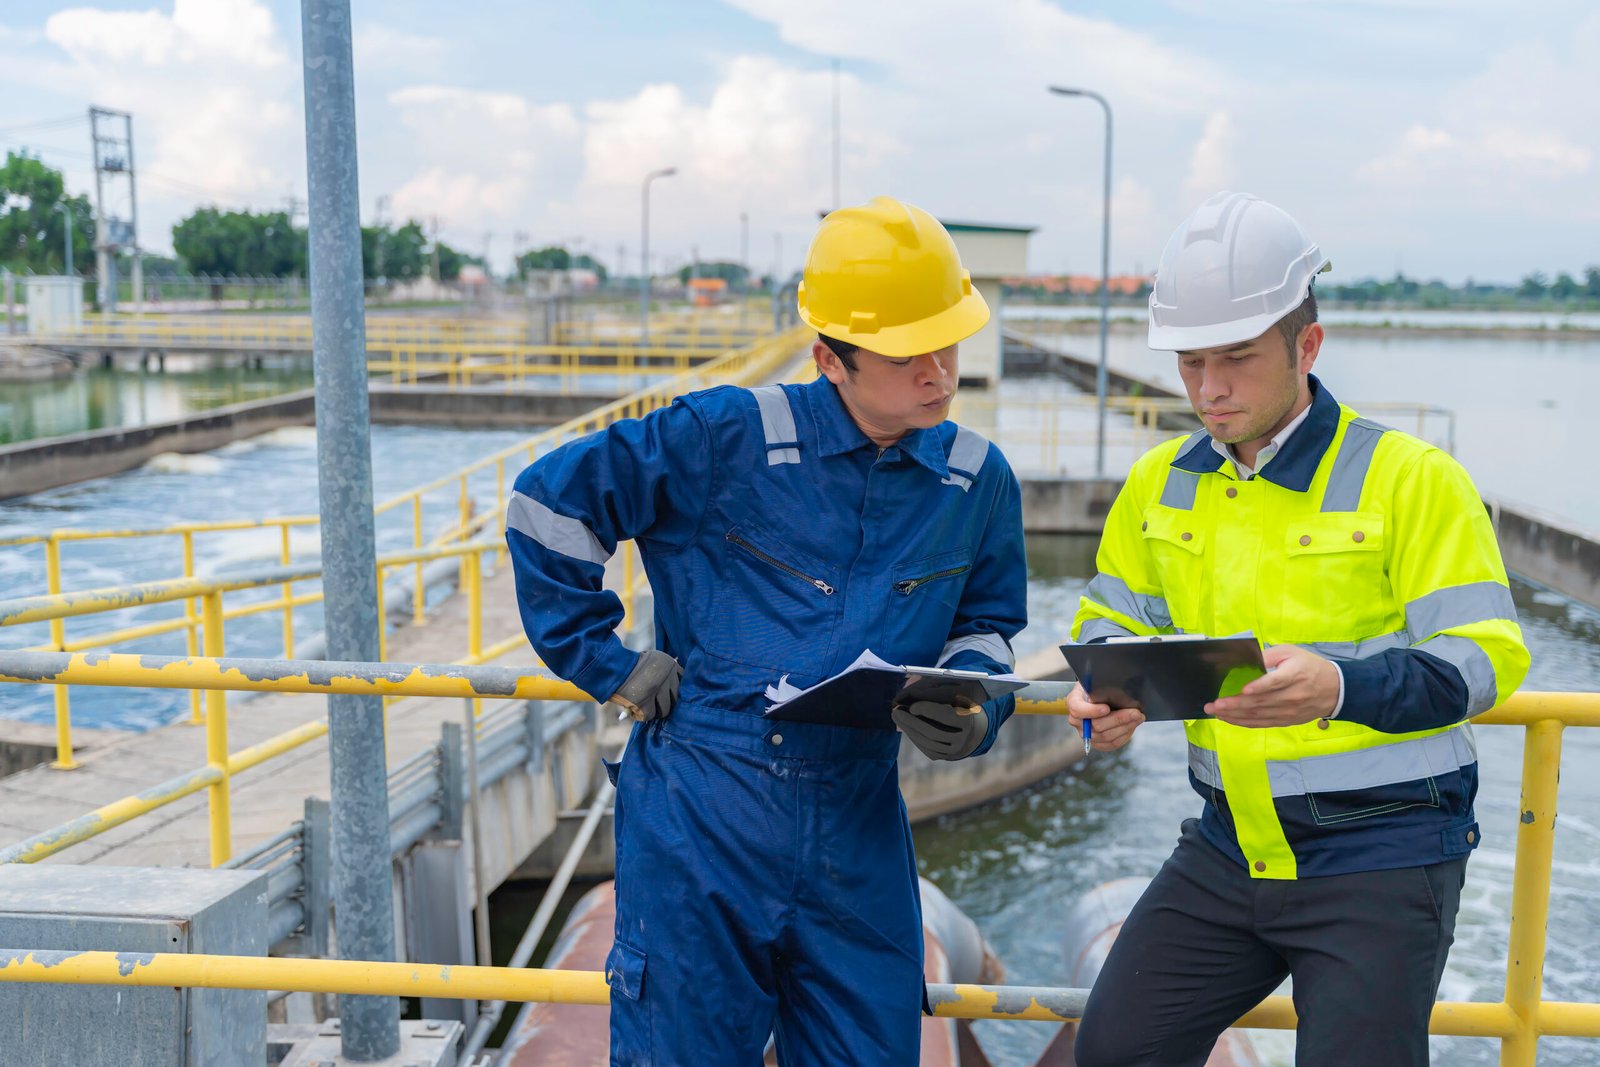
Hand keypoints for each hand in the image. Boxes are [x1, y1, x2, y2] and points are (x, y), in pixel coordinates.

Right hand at [608, 650, 682, 721]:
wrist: (610, 666)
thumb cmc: (629, 665)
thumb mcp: (652, 661)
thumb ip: (664, 673)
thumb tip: (673, 693)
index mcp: (670, 664)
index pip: (682, 682)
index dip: (673, 690)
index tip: (666, 693)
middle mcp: (667, 677)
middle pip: (676, 698)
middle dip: (666, 703)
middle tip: (654, 703)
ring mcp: (657, 691)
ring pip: (665, 709)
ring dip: (654, 711)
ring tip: (642, 705)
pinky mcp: (645, 703)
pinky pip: (650, 716)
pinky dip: (641, 715)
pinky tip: (633, 709)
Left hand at [892, 700, 987, 760]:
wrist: (973, 731)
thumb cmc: (959, 706)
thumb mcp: (953, 697)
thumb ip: (934, 694)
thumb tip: (909, 694)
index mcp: (968, 718)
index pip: (946, 715)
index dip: (928, 710)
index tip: (912, 706)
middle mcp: (963, 737)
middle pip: (933, 731)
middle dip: (912, 721)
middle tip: (896, 711)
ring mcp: (955, 749)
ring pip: (928, 742)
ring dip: (909, 729)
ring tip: (897, 718)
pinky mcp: (946, 756)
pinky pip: (927, 748)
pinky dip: (914, 737)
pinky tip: (906, 727)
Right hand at [1066, 682, 1144, 751]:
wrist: (1099, 697)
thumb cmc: (1098, 688)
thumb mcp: (1097, 682)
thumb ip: (1101, 688)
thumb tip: (1114, 692)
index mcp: (1074, 703)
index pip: (1077, 710)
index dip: (1092, 711)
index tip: (1107, 708)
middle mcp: (1077, 721)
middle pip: (1096, 725)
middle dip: (1119, 719)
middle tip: (1135, 712)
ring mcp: (1086, 734)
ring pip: (1106, 736)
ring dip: (1125, 727)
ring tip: (1138, 717)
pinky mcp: (1097, 743)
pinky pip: (1111, 744)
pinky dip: (1124, 736)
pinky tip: (1132, 726)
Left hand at [1205, 644, 1338, 727]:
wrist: (1335, 689)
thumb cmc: (1309, 667)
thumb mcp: (1291, 652)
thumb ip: (1269, 656)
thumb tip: (1247, 661)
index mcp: (1294, 675)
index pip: (1275, 682)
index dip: (1259, 687)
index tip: (1243, 690)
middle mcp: (1292, 696)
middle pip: (1261, 702)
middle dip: (1234, 704)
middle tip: (1214, 704)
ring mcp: (1289, 711)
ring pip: (1259, 715)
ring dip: (1235, 715)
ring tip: (1216, 712)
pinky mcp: (1287, 720)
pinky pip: (1262, 723)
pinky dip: (1244, 722)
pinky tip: (1230, 719)